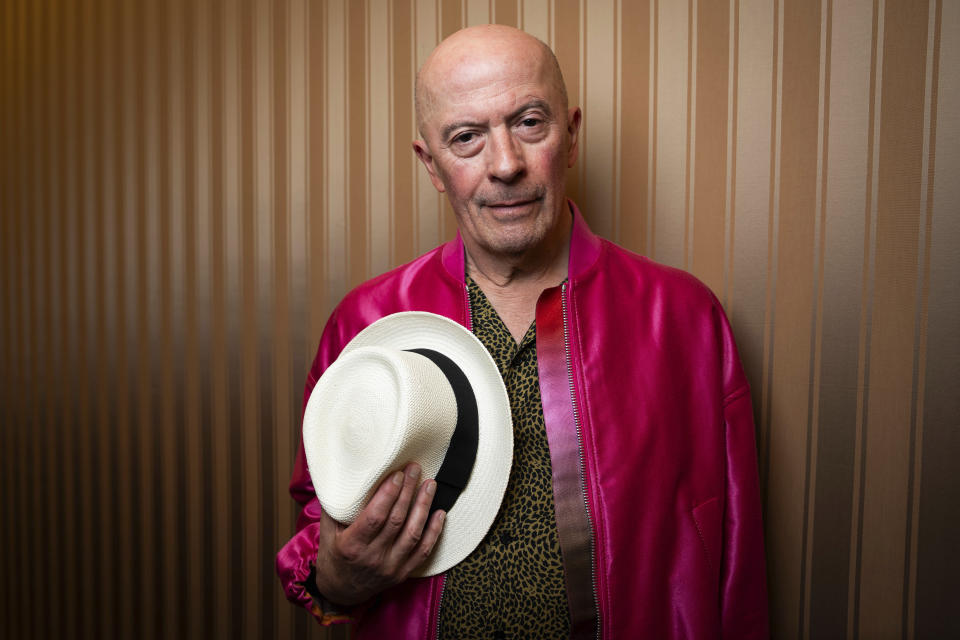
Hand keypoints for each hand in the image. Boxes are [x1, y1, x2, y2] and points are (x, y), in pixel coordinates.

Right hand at [313, 462, 445, 605]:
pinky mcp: (402, 573)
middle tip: (414, 469)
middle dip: (407, 491)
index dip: (388, 494)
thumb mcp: (326, 532)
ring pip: (413, 534)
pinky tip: (440, 513)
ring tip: (429, 485)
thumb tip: (342, 476)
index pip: (375, 517)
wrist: (341, 591)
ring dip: (423, 506)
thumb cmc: (333, 555)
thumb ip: (335, 507)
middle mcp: (372, 558)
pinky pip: (423, 551)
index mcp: (352, 546)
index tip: (397, 474)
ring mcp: (390, 567)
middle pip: (396, 520)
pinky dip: (434, 532)